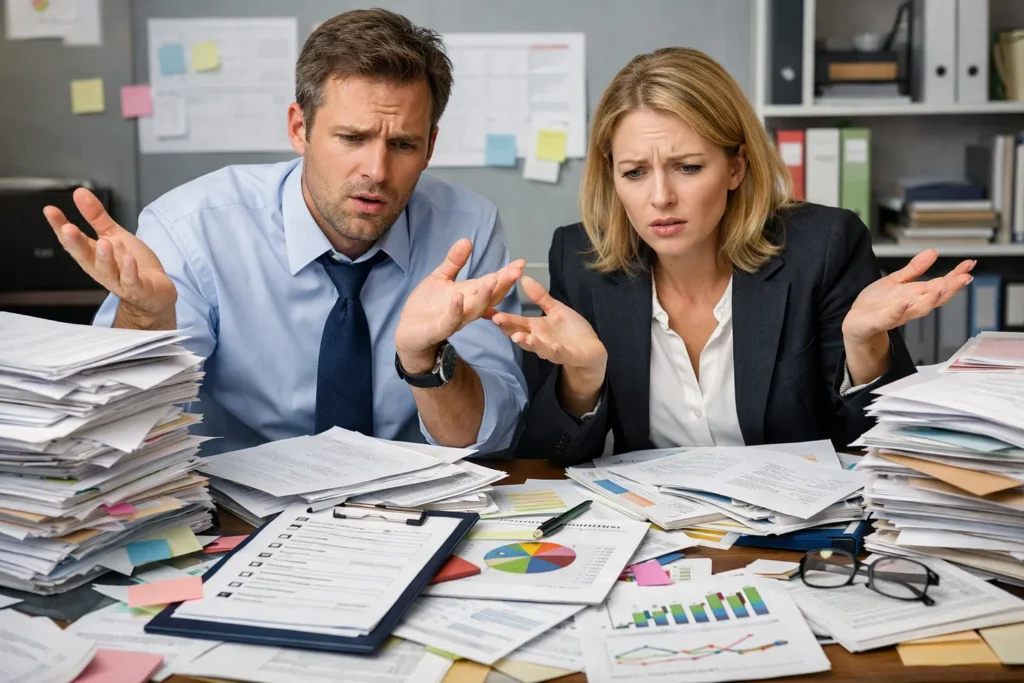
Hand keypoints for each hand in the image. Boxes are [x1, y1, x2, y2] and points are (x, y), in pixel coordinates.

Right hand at [43, 188, 176, 316]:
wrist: (156, 291)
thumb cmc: (132, 264)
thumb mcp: (114, 236)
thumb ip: (96, 217)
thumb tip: (79, 193)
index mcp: (93, 256)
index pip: (72, 241)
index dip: (60, 227)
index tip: (50, 210)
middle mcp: (102, 269)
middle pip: (85, 257)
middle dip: (75, 243)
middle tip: (68, 228)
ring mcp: (119, 281)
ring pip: (107, 271)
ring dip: (104, 258)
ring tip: (103, 243)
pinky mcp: (139, 289)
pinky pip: (131, 282)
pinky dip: (129, 272)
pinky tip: (128, 260)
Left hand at [395, 238, 524, 372]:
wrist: (408, 331)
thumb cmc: (427, 305)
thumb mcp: (441, 277)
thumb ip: (454, 262)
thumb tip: (467, 240)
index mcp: (469, 293)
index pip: (492, 282)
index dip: (506, 273)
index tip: (521, 263)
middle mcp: (467, 307)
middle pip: (491, 296)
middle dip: (504, 284)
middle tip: (516, 271)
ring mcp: (456, 319)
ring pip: (476, 309)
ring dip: (485, 295)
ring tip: (493, 280)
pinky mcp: (440, 328)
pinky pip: (451, 320)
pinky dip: (457, 309)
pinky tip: (459, 296)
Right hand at [491, 276, 607, 398]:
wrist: (591, 350)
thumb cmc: (572, 331)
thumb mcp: (555, 309)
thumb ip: (540, 297)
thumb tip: (524, 278)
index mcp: (535, 328)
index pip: (514, 321)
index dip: (501, 316)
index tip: (486, 310)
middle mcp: (539, 340)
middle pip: (520, 334)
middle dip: (508, 328)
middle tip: (496, 320)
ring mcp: (551, 349)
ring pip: (537, 347)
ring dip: (527, 342)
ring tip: (519, 336)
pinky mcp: (567, 355)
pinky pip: (559, 353)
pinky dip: (554, 350)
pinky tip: (552, 346)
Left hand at [842, 249, 974, 342]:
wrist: (856, 322)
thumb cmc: (877, 303)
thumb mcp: (896, 280)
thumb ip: (914, 269)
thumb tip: (933, 252)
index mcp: (916, 295)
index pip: (941, 284)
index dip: (955, 275)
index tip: (969, 264)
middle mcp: (911, 305)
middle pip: (936, 297)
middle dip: (951, 288)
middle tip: (965, 277)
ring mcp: (898, 314)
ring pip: (919, 309)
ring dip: (932, 299)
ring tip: (942, 288)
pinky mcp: (880, 321)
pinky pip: (892, 316)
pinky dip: (900, 310)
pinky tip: (905, 302)